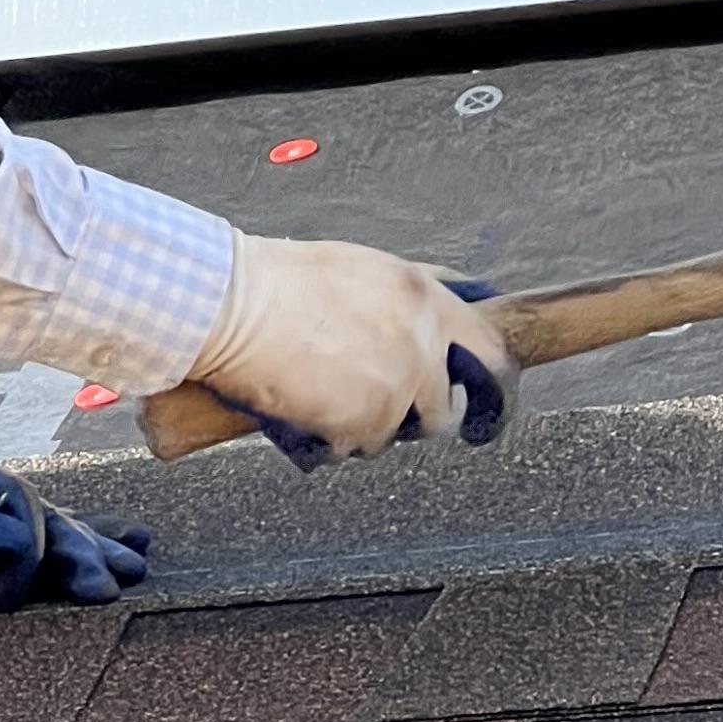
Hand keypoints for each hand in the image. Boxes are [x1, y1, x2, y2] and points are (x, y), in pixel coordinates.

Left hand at [0, 451, 152, 608]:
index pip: (16, 505)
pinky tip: (122, 544)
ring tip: (136, 567)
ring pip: (49, 522)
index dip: (25, 552)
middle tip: (109, 590)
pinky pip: (37, 532)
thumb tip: (13, 543)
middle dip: (79, 552)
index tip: (5, 601)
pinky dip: (76, 541)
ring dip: (90, 547)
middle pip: (44, 512)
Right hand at [156, 237, 516, 467]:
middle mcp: (420, 344)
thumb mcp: (357, 271)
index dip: (493, 385)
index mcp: (422, 296)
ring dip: (360, 427)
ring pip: (392, 434)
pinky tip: (293, 410)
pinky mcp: (362, 425)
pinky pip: (351, 450)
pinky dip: (323, 441)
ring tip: (313, 397)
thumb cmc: (274, 283)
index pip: (490, 348)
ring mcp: (394, 389)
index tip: (486, 406)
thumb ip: (403, 299)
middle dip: (412, 419)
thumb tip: (438, 318)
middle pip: (441, 410)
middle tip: (378, 414)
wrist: (229, 307)